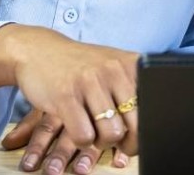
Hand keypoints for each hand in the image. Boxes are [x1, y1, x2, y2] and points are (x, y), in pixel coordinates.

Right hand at [0, 26, 140, 170]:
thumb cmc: (81, 67)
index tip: (137, 134)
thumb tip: (155, 126)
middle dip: (127, 142)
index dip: (147, 128)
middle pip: (136, 125)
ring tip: (94, 133)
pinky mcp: (65, 95)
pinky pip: (84, 135)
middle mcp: (114, 70)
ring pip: (111, 134)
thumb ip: (134, 90)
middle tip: (115, 141)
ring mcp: (89, 81)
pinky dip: (82, 142)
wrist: (39, 50)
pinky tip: (77, 129)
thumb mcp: (113, 68)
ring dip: (102, 142)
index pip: (153, 106)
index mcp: (131, 64)